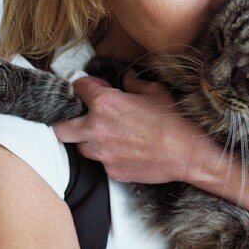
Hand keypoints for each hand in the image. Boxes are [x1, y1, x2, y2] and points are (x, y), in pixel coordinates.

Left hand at [51, 70, 206, 183]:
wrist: (188, 152)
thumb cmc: (173, 120)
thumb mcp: (155, 91)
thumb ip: (134, 83)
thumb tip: (127, 78)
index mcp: (105, 104)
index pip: (78, 88)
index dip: (86, 86)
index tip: (95, 88)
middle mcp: (97, 129)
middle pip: (61, 128)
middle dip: (66, 121)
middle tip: (79, 118)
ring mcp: (103, 153)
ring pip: (81, 148)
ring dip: (89, 141)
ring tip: (107, 137)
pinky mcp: (112, 171)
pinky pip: (102, 162)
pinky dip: (109, 156)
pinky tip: (126, 151)